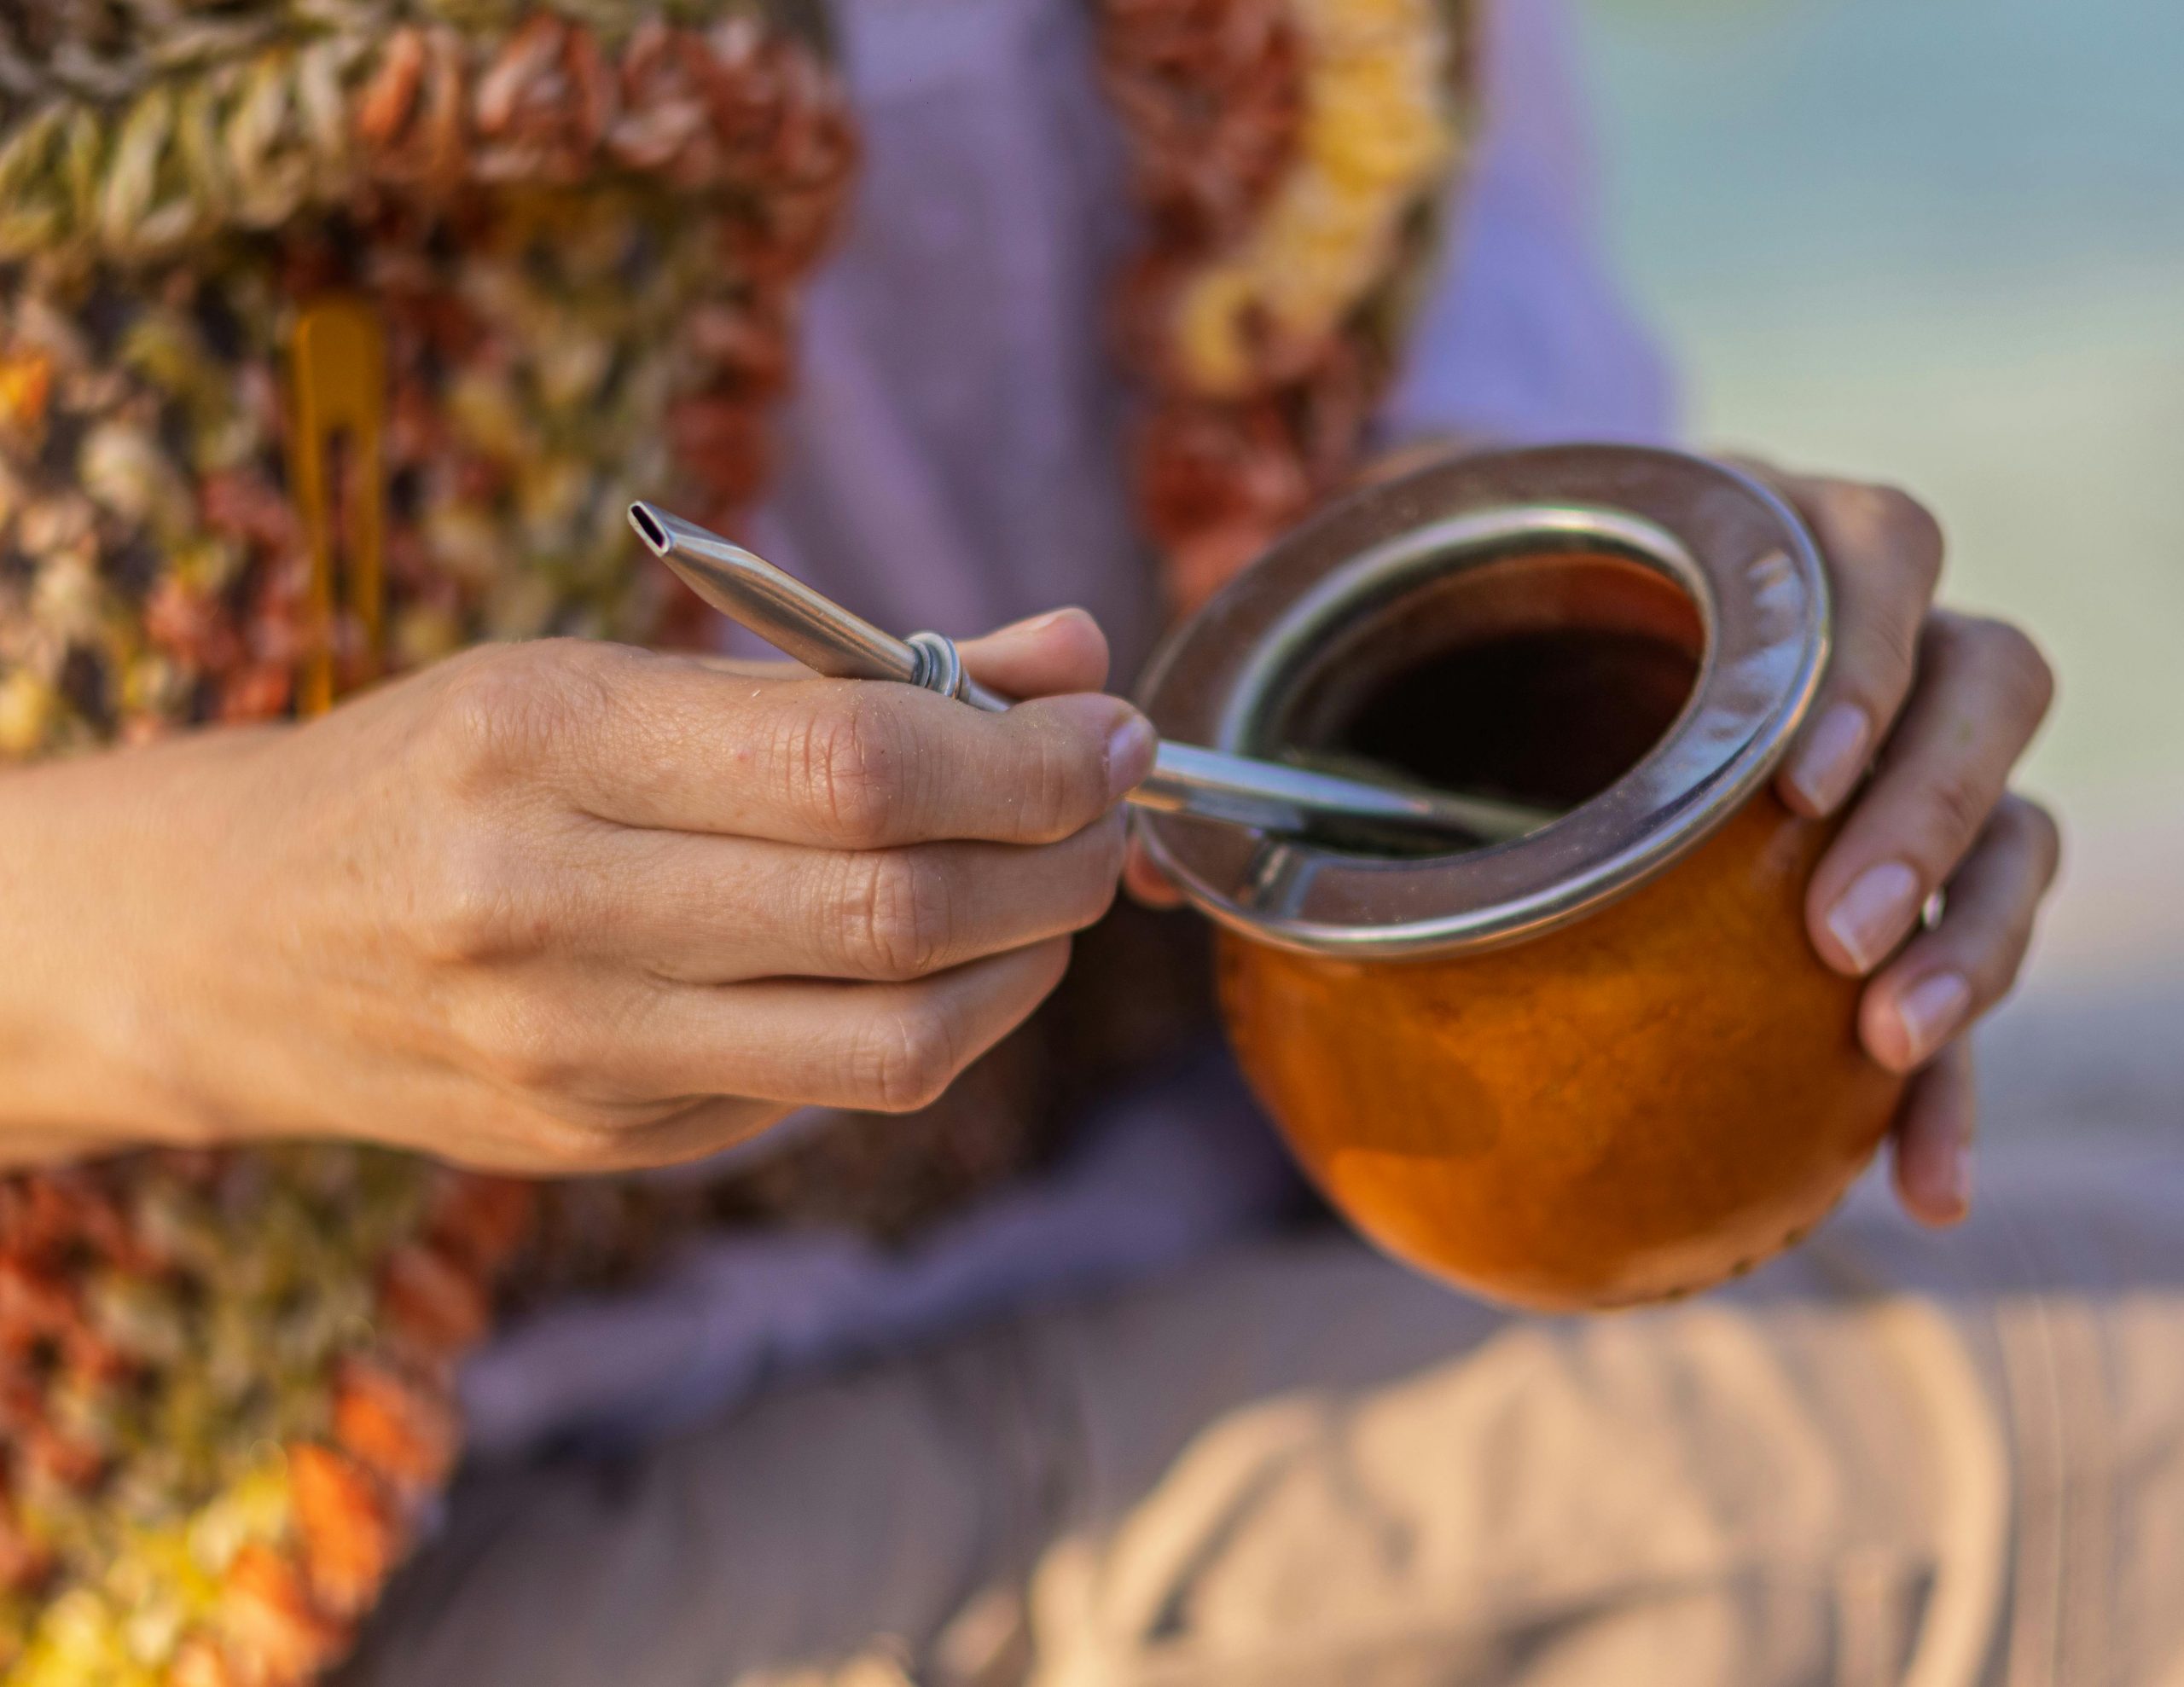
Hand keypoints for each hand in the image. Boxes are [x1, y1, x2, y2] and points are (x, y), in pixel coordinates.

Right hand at [0, 611, 1151, 1172]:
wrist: (238, 941)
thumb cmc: (449, 770)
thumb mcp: (618, 672)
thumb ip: (856, 671)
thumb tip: (1076, 656)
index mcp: (542, 738)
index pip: (857, 763)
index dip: (1027, 756)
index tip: (1108, 729)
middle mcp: (545, 904)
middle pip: (896, 907)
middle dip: (1057, 855)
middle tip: (1106, 806)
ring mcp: (572, 1048)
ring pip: (897, 1036)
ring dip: (1029, 958)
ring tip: (1056, 888)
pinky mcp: (604, 1139)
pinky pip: (836, 1090)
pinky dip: (945, 1021)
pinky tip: (958, 959)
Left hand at [1125, 463, 2058, 1228]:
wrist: (1510, 635)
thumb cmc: (1445, 616)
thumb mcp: (1367, 609)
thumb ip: (1273, 686)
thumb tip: (1139, 859)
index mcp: (1739, 547)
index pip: (1874, 554)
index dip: (1865, 650)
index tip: (1794, 774)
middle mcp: (1846, 642)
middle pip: (1986, 680)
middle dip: (1931, 807)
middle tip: (1829, 934)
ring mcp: (1885, 759)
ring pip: (2010, 819)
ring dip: (1974, 930)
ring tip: (1886, 1044)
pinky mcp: (1888, 878)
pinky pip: (1968, 959)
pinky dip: (1964, 1080)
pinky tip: (1921, 1188)